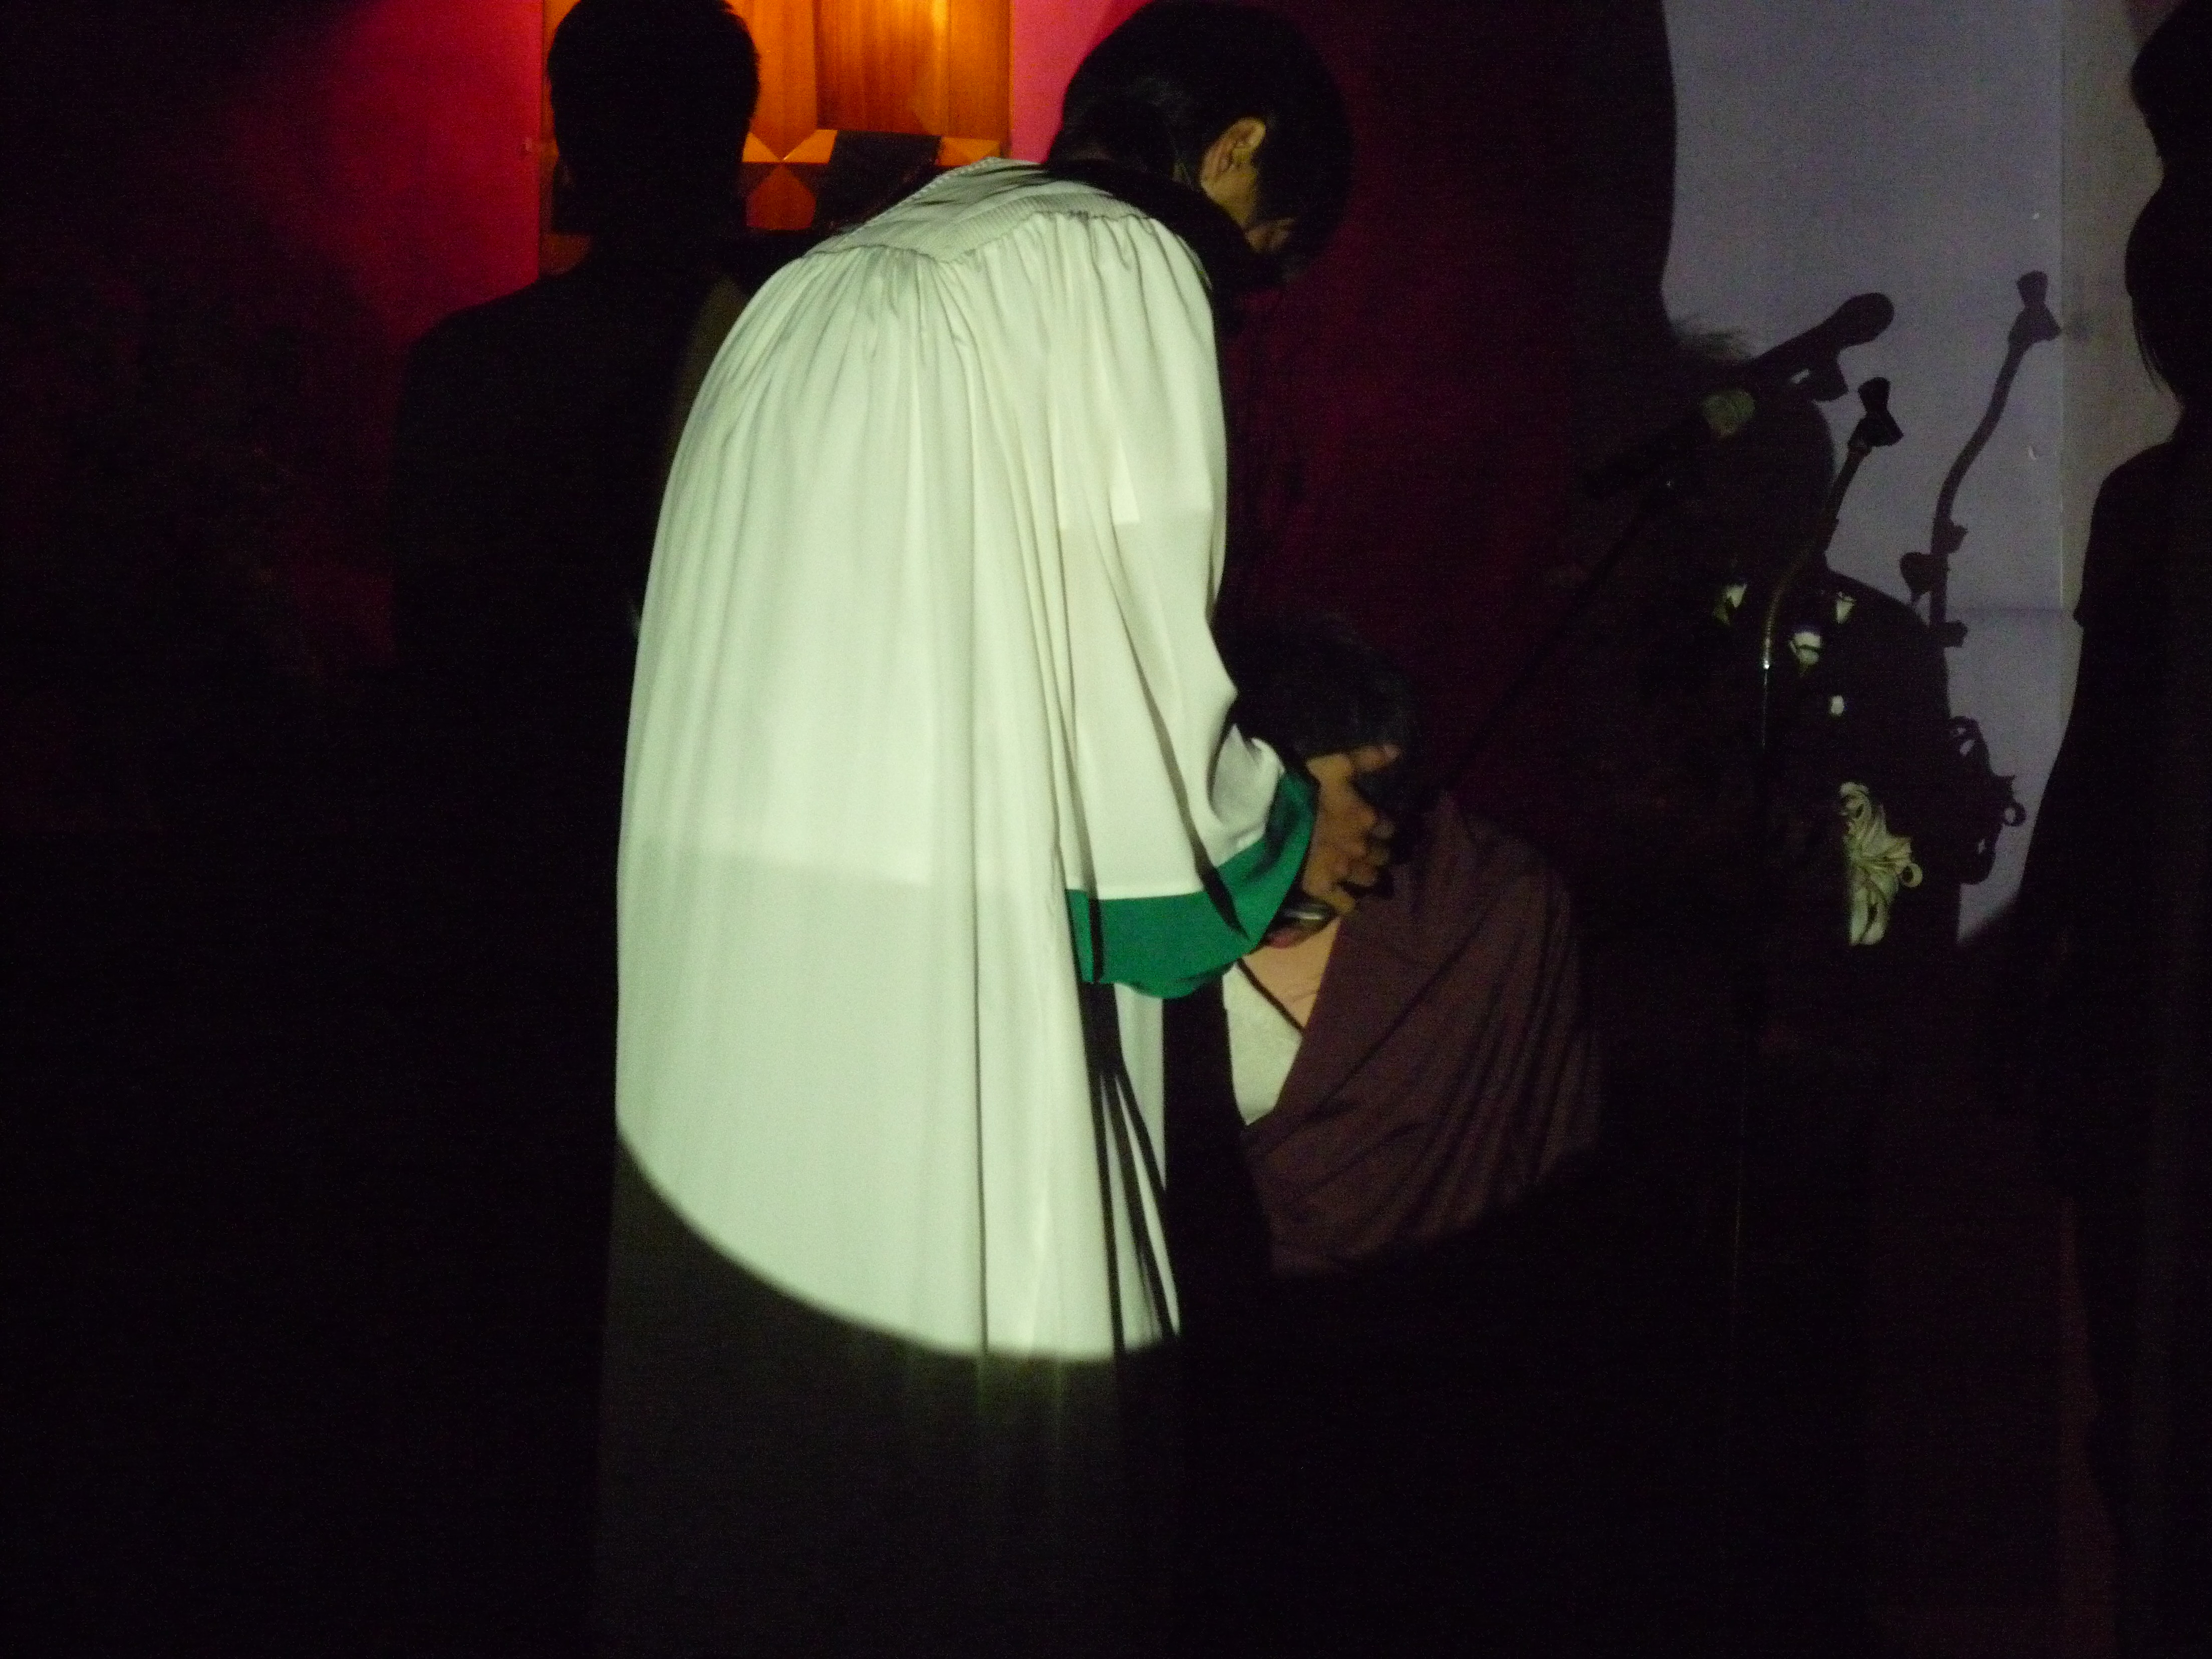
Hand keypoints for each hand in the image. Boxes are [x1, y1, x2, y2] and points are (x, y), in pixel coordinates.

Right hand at [1295, 744, 1397, 919]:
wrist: (1271, 818)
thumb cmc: (1304, 787)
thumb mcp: (1336, 765)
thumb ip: (1367, 759)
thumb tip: (1398, 751)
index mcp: (1367, 818)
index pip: (1389, 828)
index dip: (1384, 827)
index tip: (1378, 827)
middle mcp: (1361, 847)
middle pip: (1383, 856)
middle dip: (1379, 854)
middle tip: (1369, 852)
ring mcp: (1343, 870)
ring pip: (1368, 879)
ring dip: (1367, 876)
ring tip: (1359, 874)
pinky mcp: (1324, 888)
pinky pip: (1345, 904)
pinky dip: (1348, 903)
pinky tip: (1344, 898)